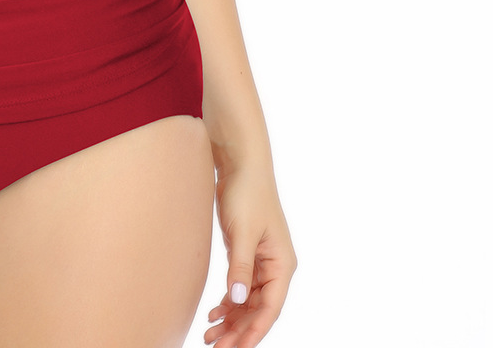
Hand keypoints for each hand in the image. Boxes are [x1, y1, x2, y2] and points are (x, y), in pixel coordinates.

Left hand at [203, 162, 295, 346]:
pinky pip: (240, 286)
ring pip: (248, 301)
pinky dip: (229, 301)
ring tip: (210, 336)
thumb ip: (240, 267)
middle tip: (215, 347)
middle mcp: (275, 267)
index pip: (270, 308)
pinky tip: (214, 313)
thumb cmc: (246, 194)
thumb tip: (238, 301)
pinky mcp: (247, 253)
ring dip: (232, 319)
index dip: (254, 331)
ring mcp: (261, 261)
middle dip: (239, 331)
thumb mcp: (242, 232)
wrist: (240, 164)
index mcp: (282, 265)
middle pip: (259, 309)